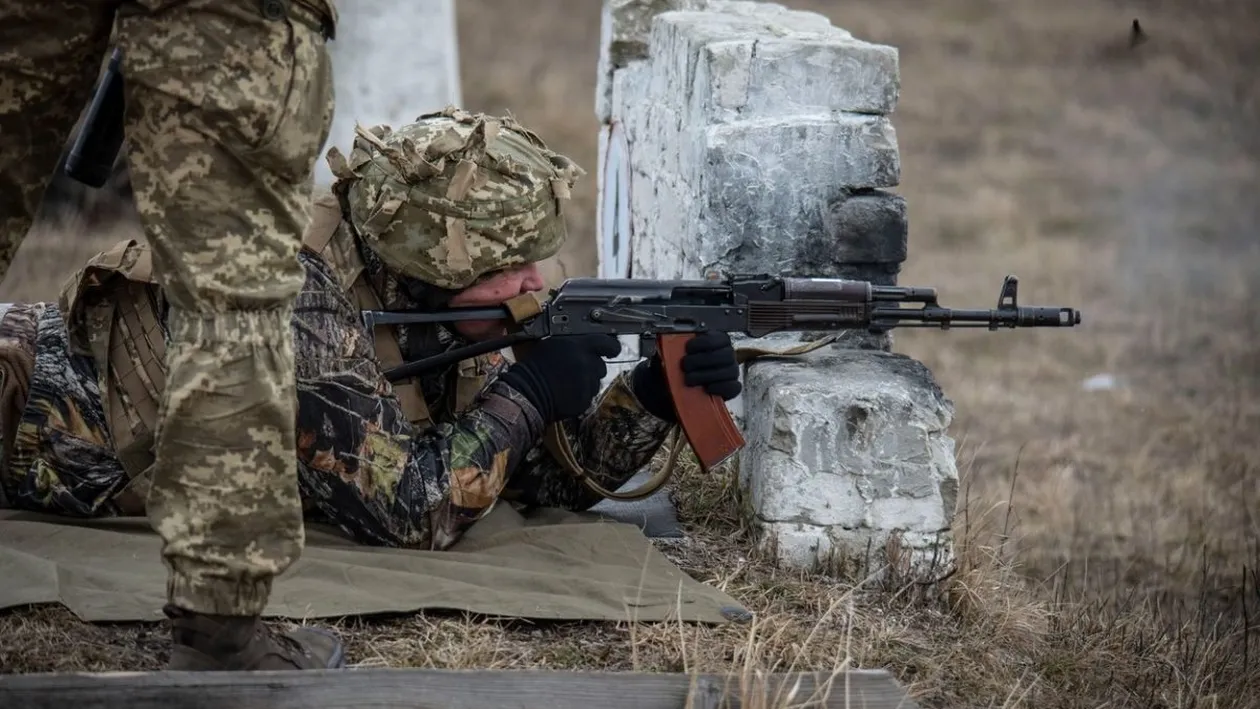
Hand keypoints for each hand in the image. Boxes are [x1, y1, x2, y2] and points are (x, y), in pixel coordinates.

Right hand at [496, 334, 621, 422]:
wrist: (527, 392)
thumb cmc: (535, 366)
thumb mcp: (553, 344)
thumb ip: (574, 342)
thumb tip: (586, 342)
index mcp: (579, 346)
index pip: (608, 343)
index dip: (611, 347)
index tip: (611, 350)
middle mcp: (587, 363)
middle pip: (601, 365)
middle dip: (592, 367)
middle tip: (576, 369)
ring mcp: (587, 384)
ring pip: (595, 382)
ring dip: (586, 381)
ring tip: (567, 382)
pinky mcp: (585, 400)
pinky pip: (588, 396)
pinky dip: (580, 394)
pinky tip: (566, 392)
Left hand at [632, 331, 740, 421]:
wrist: (669, 387)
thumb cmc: (674, 366)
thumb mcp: (670, 353)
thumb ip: (671, 345)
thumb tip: (667, 339)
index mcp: (715, 340)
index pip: (718, 338)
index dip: (704, 342)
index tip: (688, 348)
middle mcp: (727, 354)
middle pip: (724, 355)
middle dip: (702, 360)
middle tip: (685, 366)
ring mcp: (731, 371)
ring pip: (729, 371)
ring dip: (706, 375)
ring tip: (689, 379)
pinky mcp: (731, 388)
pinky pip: (733, 387)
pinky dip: (721, 388)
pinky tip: (707, 388)